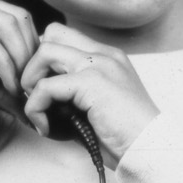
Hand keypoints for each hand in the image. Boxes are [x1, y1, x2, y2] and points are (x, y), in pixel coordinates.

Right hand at [0, 0, 39, 108]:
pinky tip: (9, 86)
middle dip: (31, 52)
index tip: (33, 76)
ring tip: (21, 87)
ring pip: (8, 25)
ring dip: (22, 59)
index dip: (31, 45)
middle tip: (32, 83)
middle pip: (18, 17)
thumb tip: (26, 107)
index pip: (15, 15)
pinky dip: (6, 66)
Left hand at [20, 26, 158, 166]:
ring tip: (38, 109)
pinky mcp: (92, 82)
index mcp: (107, 57)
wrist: (150, 148)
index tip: (40, 90)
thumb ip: (72, 94)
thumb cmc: (125, 136)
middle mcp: (103, 54)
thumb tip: (38, 98)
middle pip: (51, 34)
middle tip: (34, 96)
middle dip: (33, 64)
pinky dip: (36, 108)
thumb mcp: (97, 107)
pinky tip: (46, 128)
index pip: (63, 36)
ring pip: (44, 52)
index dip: (43, 60)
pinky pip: (45, 86)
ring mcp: (99, 65)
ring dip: (31, 81)